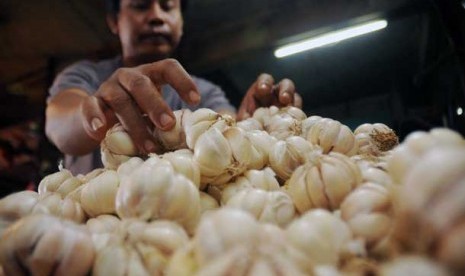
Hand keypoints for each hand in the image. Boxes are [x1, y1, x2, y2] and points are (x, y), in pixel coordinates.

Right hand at [79, 59, 199, 153]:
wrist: (98, 118)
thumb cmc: (137, 116)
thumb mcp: (153, 113)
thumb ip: (166, 120)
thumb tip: (191, 141)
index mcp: (150, 75)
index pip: (168, 67)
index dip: (183, 81)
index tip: (196, 100)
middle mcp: (128, 76)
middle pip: (142, 84)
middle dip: (156, 106)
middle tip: (169, 126)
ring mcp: (108, 87)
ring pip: (120, 100)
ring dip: (135, 125)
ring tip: (148, 147)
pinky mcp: (91, 102)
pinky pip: (91, 106)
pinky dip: (95, 118)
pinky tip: (101, 131)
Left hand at [237, 73, 301, 120]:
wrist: (252, 137)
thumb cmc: (246, 126)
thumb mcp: (243, 121)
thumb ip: (244, 120)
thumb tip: (246, 123)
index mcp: (261, 91)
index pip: (265, 80)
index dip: (265, 82)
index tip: (263, 90)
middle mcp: (276, 95)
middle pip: (285, 85)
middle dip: (286, 90)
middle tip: (284, 99)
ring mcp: (287, 105)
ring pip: (295, 98)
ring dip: (295, 103)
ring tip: (292, 112)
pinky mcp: (294, 117)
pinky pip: (299, 115)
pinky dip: (298, 117)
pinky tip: (295, 123)